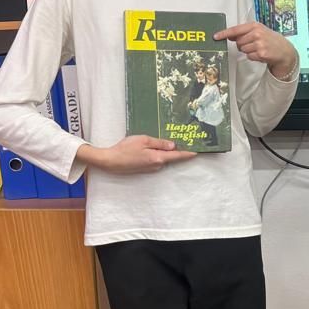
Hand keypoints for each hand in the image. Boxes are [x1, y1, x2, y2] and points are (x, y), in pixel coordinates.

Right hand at [78, 136, 195, 173]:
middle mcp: (157, 165)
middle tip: (183, 139)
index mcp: (158, 158)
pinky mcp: (145, 169)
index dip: (188, 153)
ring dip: (165, 151)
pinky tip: (152, 147)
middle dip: (177, 149)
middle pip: (171, 157)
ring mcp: (151, 168)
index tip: (198, 151)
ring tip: (165, 141)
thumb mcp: (143, 140)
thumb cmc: (125, 149)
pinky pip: (156, 160)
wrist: (110, 161)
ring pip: (163, 158)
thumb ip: (159, 143)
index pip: (178, 156)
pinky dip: (158, 154)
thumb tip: (173, 146)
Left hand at [218, 21, 298, 78]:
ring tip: (259, 49)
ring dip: (248, 51)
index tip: (216, 36)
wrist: (285, 50)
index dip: (224, 33)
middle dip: (242, 45)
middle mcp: (257, 33)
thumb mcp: (259, 31)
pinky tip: (261, 54)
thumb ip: (245, 32)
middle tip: (253, 45)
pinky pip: (249, 56)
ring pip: (243, 50)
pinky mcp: (261, 53)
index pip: (235, 29)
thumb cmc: (270, 40)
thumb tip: (230, 36)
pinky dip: (253, 57)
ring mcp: (259, 43)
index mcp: (255, 25)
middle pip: (238, 42)